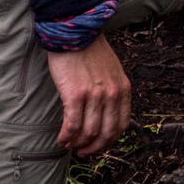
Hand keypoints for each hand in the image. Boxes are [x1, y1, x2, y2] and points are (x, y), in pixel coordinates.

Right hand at [48, 36, 130, 154]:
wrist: (74, 30)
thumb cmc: (89, 49)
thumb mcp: (111, 70)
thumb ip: (112, 90)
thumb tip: (104, 113)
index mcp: (123, 89)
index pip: (121, 126)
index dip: (109, 142)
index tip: (98, 146)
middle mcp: (111, 94)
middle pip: (106, 133)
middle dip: (94, 148)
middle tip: (83, 152)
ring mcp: (94, 95)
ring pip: (88, 132)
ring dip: (78, 144)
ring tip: (69, 145)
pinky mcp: (75, 94)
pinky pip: (72, 125)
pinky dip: (66, 136)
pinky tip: (61, 139)